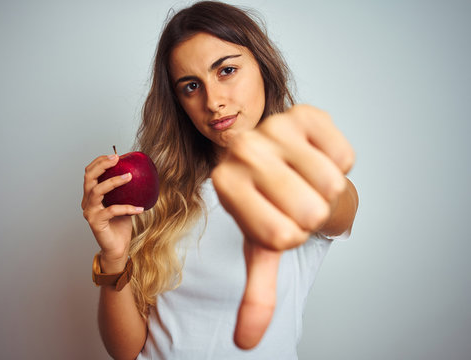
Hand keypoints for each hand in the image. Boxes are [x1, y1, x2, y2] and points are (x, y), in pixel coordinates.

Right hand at [81, 154, 143, 271]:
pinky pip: (112, 210)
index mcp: (91, 196)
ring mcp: (90, 212)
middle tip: (116, 159)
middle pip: (89, 178)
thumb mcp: (123, 202)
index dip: (99, 162)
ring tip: (129, 177)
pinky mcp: (96, 223)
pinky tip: (139, 208)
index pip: (89, 173)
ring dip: (114, 181)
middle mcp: (87, 202)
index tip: (115, 155)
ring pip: (97, 191)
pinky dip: (127, 207)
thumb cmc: (120, 225)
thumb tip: (137, 172)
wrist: (117, 247)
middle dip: (102, 165)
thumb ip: (124, 190)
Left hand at [211, 104, 354, 348]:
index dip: (290, 235)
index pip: (281, 235)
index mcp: (225, 185)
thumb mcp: (260, 247)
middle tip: (294, 199)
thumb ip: (256, 292)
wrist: (280, 160)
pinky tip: (314, 157)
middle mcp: (242, 151)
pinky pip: (345, 155)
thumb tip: (247, 341)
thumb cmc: (268, 204)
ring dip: (326, 190)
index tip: (278, 219)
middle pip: (309, 210)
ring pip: (331, 183)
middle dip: (310, 213)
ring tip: (304, 179)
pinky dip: (339, 164)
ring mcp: (273, 126)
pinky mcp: (304, 112)